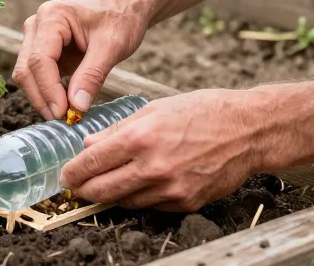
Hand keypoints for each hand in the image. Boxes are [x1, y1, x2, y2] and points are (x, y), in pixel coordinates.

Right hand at [12, 0, 148, 119]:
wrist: (126, 6)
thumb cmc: (121, 18)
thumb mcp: (112, 46)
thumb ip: (92, 75)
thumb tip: (76, 107)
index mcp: (52, 16)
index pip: (40, 60)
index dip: (49, 90)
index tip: (64, 114)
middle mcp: (37, 25)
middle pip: (27, 69)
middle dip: (42, 98)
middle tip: (64, 120)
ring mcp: (37, 37)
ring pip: (27, 75)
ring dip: (43, 98)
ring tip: (66, 115)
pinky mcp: (43, 50)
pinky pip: (37, 76)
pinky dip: (48, 93)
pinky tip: (66, 106)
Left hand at [59, 90, 272, 210]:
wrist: (248, 130)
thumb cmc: (204, 112)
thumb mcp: (155, 108)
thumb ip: (118, 129)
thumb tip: (89, 145)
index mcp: (142, 137)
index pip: (92, 162)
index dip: (73, 172)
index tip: (65, 175)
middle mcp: (153, 166)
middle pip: (102, 189)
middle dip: (83, 190)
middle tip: (76, 187)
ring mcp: (170, 188)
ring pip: (125, 201)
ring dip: (112, 194)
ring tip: (107, 184)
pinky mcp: (186, 202)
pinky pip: (151, 206)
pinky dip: (141, 197)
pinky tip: (142, 184)